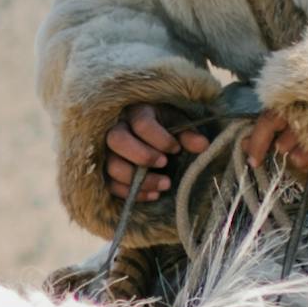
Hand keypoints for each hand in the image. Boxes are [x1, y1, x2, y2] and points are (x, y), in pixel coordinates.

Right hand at [98, 100, 226, 209]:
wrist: (149, 136)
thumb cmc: (165, 128)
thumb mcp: (178, 126)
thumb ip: (189, 135)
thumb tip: (203, 146)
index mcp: (136, 111)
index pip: (141, 123)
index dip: (160, 138)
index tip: (176, 149)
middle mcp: (116, 128)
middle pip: (117, 140)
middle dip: (143, 156)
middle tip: (165, 164)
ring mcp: (106, 150)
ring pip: (111, 166)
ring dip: (138, 180)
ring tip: (165, 185)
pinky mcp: (105, 170)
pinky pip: (110, 185)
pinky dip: (131, 193)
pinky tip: (153, 195)